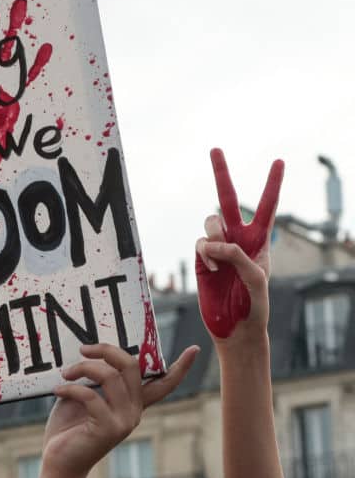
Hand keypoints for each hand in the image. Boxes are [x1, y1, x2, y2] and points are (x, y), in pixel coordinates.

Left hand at [41, 343, 198, 477]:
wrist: (59, 463)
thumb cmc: (68, 428)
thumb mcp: (83, 397)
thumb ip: (93, 380)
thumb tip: (87, 352)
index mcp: (133, 403)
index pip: (163, 384)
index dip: (180, 367)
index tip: (195, 349)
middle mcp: (134, 411)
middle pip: (132, 365)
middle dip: (107, 350)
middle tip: (83, 349)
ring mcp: (124, 421)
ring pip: (110, 376)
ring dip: (83, 368)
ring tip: (65, 374)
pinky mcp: (109, 428)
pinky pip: (91, 395)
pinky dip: (70, 388)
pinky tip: (58, 390)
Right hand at [194, 148, 283, 343]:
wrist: (236, 328)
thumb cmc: (255, 305)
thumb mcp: (256, 278)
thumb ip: (236, 255)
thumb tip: (211, 243)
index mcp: (259, 241)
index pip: (266, 206)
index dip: (273, 184)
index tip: (279, 161)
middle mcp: (237, 238)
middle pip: (228, 199)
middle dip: (221, 173)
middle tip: (215, 149)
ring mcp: (217, 248)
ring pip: (210, 222)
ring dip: (214, 234)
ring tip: (219, 257)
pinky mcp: (201, 259)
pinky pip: (199, 244)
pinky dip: (205, 254)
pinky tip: (212, 270)